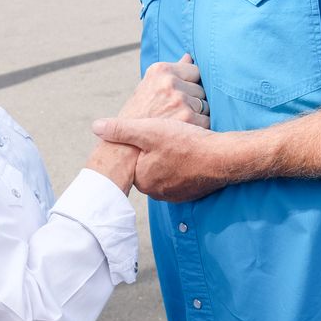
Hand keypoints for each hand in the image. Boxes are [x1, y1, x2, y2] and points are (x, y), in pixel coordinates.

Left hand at [92, 117, 230, 201]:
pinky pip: (183, 175)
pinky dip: (186, 163)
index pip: (134, 159)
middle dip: (156, 150)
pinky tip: (192, 150)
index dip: (141, 142)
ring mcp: (177, 194)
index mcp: (143, 179)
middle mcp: (158, 192)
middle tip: (168, 134)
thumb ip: (121, 130)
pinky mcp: (193, 192)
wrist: (224, 158)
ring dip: (172, 157)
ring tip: (182, 141)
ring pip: (167, 170)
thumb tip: (95, 126)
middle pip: (150, 165)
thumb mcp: (149, 131)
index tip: (151, 130)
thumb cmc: (186, 143)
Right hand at [118, 55, 208, 127]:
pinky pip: (206, 119)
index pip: (194, 70)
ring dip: (195, 114)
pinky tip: (181, 131)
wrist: (126, 146)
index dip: (189, 85)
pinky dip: (197, 127)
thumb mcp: (148, 87)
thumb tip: (189, 56)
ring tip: (175, 121)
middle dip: (192, 100)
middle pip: (200, 89)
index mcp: (160, 70)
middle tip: (173, 112)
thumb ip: (171, 72)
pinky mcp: (188, 117)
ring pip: (204, 105)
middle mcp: (170, 82)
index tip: (179, 95)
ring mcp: (180, 99)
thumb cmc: (137, 116)